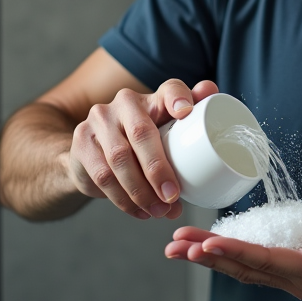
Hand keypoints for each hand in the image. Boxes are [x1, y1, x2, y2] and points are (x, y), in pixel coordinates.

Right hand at [67, 78, 218, 219]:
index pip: (169, 89)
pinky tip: (139, 211)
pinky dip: (123, 199)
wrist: (91, 151)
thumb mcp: (166, 138)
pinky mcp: (82, 141)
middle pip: (141, 133)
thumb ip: (192, 139)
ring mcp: (100, 119)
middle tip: (173, 196)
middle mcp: (125, 102)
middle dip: (158, 169)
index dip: (178, 97)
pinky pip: (103, 175)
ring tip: (158, 211)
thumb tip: (219, 145)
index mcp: (154, 98)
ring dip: (141, 191)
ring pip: (120, 159)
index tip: (186, 112)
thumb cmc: (141, 144)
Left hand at [165, 176, 301, 300]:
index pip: (272, 262)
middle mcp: (300, 279)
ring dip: (209, 259)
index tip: (210, 244)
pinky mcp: (290, 274)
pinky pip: (251, 269)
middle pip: (247, 268)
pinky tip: (203, 250)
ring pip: (243, 271)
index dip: (239, 254)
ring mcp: (293, 279)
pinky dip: (224, 259)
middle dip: (210, 256)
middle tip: (176, 246)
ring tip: (177, 249)